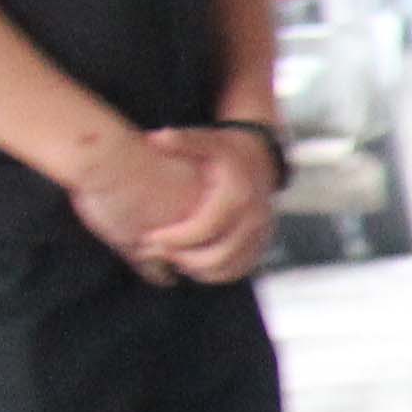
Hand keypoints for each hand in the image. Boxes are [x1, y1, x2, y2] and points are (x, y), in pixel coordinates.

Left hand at [69, 125, 263, 281]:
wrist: (261, 159)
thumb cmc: (227, 150)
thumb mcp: (208, 140)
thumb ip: (183, 141)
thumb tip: (156, 138)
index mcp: (238, 196)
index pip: (205, 228)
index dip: (175, 238)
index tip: (149, 237)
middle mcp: (255, 219)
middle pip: (218, 256)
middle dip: (183, 258)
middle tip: (156, 252)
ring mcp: (261, 235)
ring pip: (228, 268)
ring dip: (196, 269)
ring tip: (170, 258)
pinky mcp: (261, 245)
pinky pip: (238, 270)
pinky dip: (213, 273)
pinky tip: (190, 262)